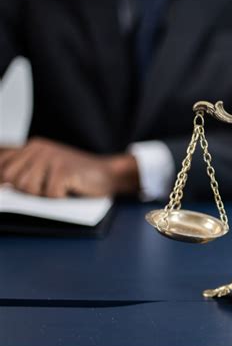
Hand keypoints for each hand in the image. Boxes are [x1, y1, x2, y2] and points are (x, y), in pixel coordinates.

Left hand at [0, 138, 138, 197]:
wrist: (108, 174)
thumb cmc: (78, 176)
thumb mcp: (47, 168)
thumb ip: (24, 171)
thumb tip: (2, 185)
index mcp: (33, 146)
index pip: (2, 166)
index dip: (3, 181)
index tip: (10, 190)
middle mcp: (40, 148)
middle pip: (12, 180)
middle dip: (26, 191)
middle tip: (46, 190)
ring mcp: (52, 158)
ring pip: (28, 188)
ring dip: (44, 195)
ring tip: (59, 189)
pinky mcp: (64, 170)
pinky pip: (49, 194)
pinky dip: (60, 198)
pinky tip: (70, 191)